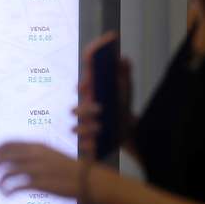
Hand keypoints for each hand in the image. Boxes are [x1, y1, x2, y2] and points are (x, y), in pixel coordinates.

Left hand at [0, 142, 82, 197]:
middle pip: (6, 156)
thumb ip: (37, 155)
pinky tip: (6, 194)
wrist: (88, 180)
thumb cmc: (71, 169)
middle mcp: (35, 155)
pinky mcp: (38, 184)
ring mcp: (36, 169)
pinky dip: (8, 190)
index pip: (11, 143)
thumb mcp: (52, 155)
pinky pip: (16, 186)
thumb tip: (22, 158)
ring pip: (8, 171)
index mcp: (38, 146)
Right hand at [74, 33, 135, 158]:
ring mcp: (84, 126)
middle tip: (99, 109)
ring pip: (77, 128)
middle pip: (76, 110)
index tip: (87, 86)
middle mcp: (83, 111)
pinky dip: (87, 145)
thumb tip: (124, 58)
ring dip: (87, 128)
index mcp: (90, 96)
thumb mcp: (125, 88)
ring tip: (100, 127)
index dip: (82, 86)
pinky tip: (94, 144)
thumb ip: (124, 73)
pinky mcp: (88, 141)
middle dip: (86, 110)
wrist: (128, 127)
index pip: (80, 89)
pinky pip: (82, 144)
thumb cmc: (121, 104)